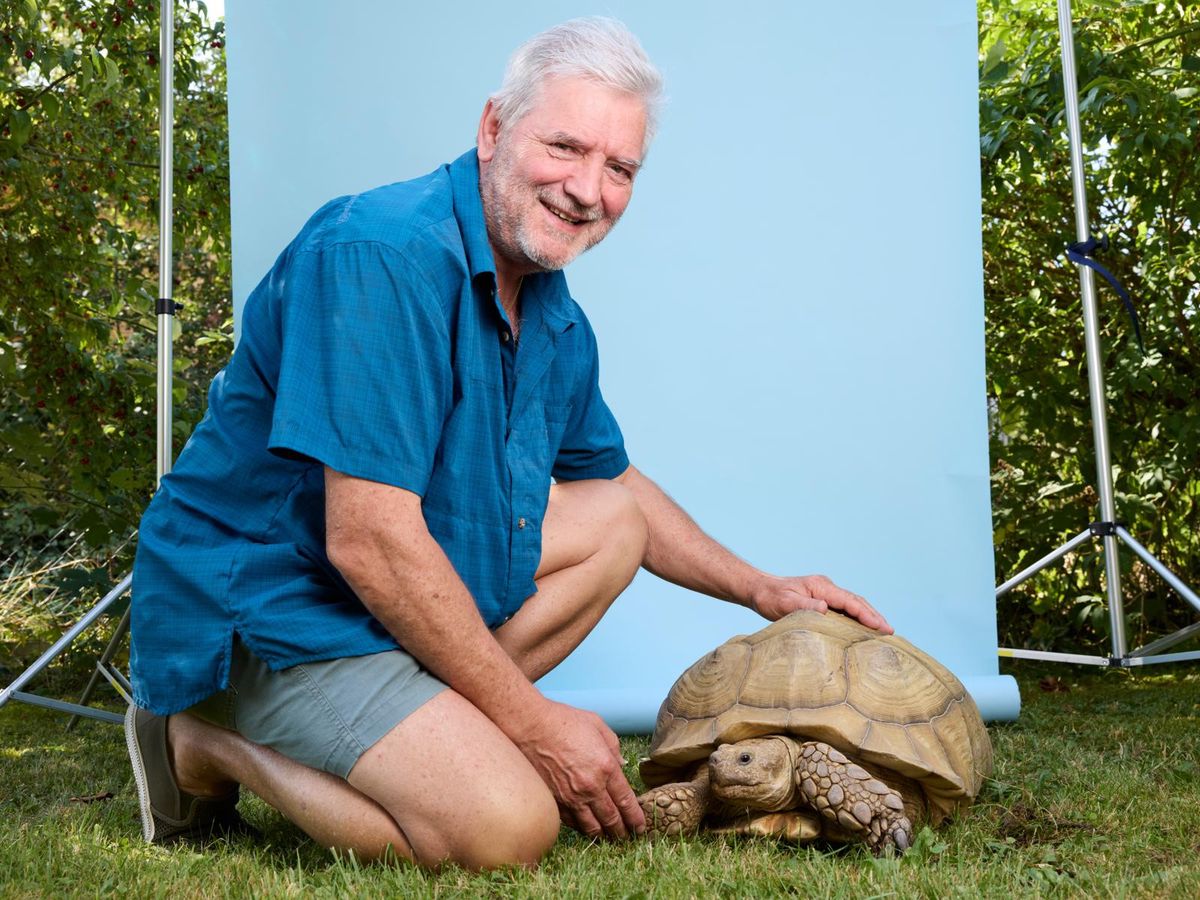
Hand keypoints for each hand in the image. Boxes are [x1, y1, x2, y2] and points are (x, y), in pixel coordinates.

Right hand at [514, 699, 645, 839]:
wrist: (530, 726)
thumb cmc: (564, 721)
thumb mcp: (598, 725)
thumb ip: (614, 748)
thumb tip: (621, 765)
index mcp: (606, 767)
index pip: (626, 801)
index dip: (635, 817)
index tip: (640, 826)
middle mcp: (590, 786)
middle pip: (611, 819)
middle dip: (622, 831)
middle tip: (628, 837)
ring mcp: (570, 796)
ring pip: (591, 826)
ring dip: (603, 834)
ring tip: (609, 837)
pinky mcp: (554, 800)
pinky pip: (571, 822)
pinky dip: (581, 827)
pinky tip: (586, 827)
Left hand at [748, 574, 892, 632]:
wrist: (759, 590)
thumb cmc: (769, 597)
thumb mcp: (784, 603)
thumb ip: (804, 606)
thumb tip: (825, 609)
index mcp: (821, 586)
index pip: (850, 601)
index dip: (866, 614)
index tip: (881, 626)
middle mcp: (826, 587)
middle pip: (857, 601)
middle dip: (874, 615)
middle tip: (891, 632)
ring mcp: (825, 593)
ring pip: (853, 604)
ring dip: (868, 616)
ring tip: (883, 631)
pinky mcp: (822, 600)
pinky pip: (845, 609)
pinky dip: (857, 617)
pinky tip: (862, 629)